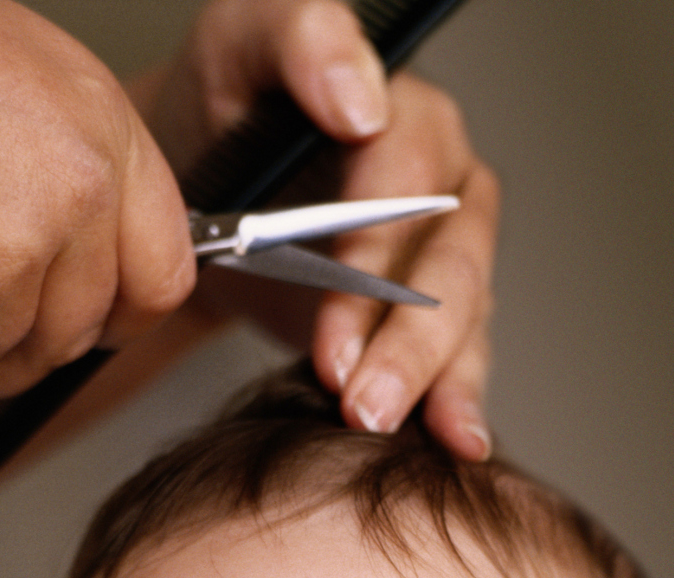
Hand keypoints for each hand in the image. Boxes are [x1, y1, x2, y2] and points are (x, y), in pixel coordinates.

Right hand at [0, 0, 194, 395]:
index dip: (123, 313)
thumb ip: (66, 167)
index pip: (163, 275)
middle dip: (9, 330)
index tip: (96, 324)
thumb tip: (93, 252)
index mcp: (100, 134)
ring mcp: (3, 265)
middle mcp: (70, 202)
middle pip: (71, 336)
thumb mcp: (2, 73)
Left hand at [143, 0, 498, 458]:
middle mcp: (448, 193)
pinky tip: (454, 442)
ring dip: (430, 384)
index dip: (372, 260)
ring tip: (384, 424)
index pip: (409, 191)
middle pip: (447, 271)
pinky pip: (459, 366)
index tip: (336, 323)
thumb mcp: (243, 44)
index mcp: (414, 123)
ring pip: (463, 327)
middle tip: (362, 403)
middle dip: (406, 345)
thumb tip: (362, 101)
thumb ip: (303, 39)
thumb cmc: (224, 115)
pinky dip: (455, 408)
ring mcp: (447, 264)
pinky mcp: (435, 324)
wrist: (209, 194)